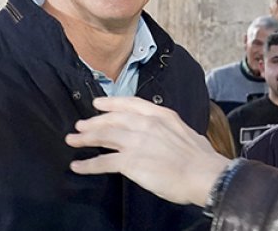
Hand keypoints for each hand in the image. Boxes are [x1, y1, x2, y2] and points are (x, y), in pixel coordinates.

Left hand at [67, 96, 228, 205]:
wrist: (204, 174)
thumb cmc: (201, 158)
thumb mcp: (185, 132)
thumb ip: (169, 129)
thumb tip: (163, 136)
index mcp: (161, 115)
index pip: (130, 104)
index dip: (111, 103)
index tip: (98, 103)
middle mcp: (147, 124)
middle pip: (113, 119)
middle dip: (94, 122)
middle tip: (80, 126)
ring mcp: (137, 142)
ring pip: (104, 136)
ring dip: (85, 139)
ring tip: (73, 141)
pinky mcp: (131, 162)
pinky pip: (103, 161)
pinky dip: (88, 164)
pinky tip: (78, 166)